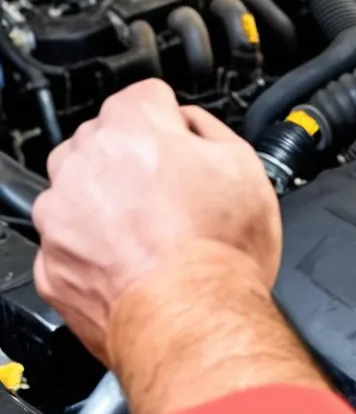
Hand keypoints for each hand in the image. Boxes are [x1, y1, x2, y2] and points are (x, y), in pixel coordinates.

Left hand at [32, 79, 280, 360]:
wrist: (192, 318)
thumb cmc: (220, 247)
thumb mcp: (245, 164)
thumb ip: (208, 129)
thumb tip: (191, 128)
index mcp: (132, 126)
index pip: (146, 96)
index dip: (172, 120)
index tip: (184, 143)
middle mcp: (85, 163)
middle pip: (105, 139)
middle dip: (134, 157)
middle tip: (176, 191)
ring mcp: (61, 216)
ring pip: (81, 189)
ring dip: (108, 200)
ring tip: (156, 231)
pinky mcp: (52, 264)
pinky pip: (71, 241)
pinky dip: (95, 247)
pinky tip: (135, 259)